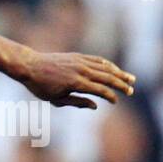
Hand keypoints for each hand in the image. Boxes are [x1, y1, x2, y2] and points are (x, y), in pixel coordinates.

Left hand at [16, 51, 134, 108]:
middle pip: (107, 77)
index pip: (100, 90)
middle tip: (131, 91)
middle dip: (121, 85)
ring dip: (119, 73)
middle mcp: (81, 70)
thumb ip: (77, 102)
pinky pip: (97, 60)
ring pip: (105, 67)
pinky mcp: (78, 56)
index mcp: (76, 83)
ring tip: (131, 79)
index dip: (110, 96)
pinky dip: (108, 65)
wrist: (30, 66)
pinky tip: (115, 69)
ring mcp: (80, 61)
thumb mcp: (56, 99)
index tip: (116, 101)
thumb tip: (95, 105)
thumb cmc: (41, 86)